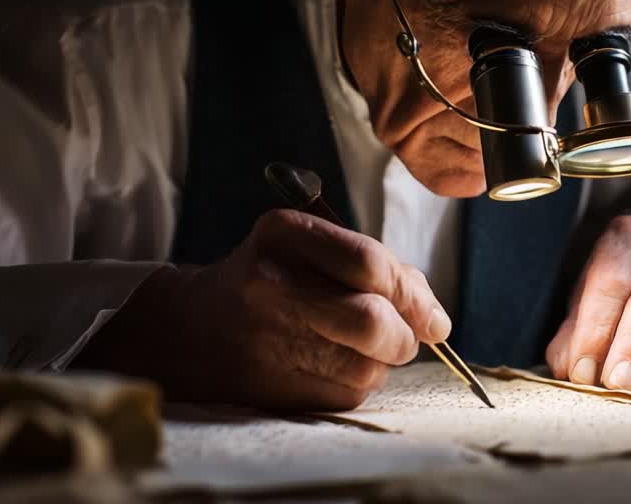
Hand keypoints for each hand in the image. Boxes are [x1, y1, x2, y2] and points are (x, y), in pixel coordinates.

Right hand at [75, 210, 450, 410]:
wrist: (192, 327)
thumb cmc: (277, 281)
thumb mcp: (315, 249)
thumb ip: (383, 271)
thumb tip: (438, 322)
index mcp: (285, 234)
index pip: (370, 263)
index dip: (414, 295)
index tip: (434, 318)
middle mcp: (271, 283)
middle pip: (371, 322)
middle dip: (404, 337)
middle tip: (403, 338)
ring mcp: (266, 338)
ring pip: (365, 367)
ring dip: (379, 363)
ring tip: (355, 348)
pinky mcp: (268, 387)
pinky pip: (345, 395)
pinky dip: (354, 384)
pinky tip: (329, 366)